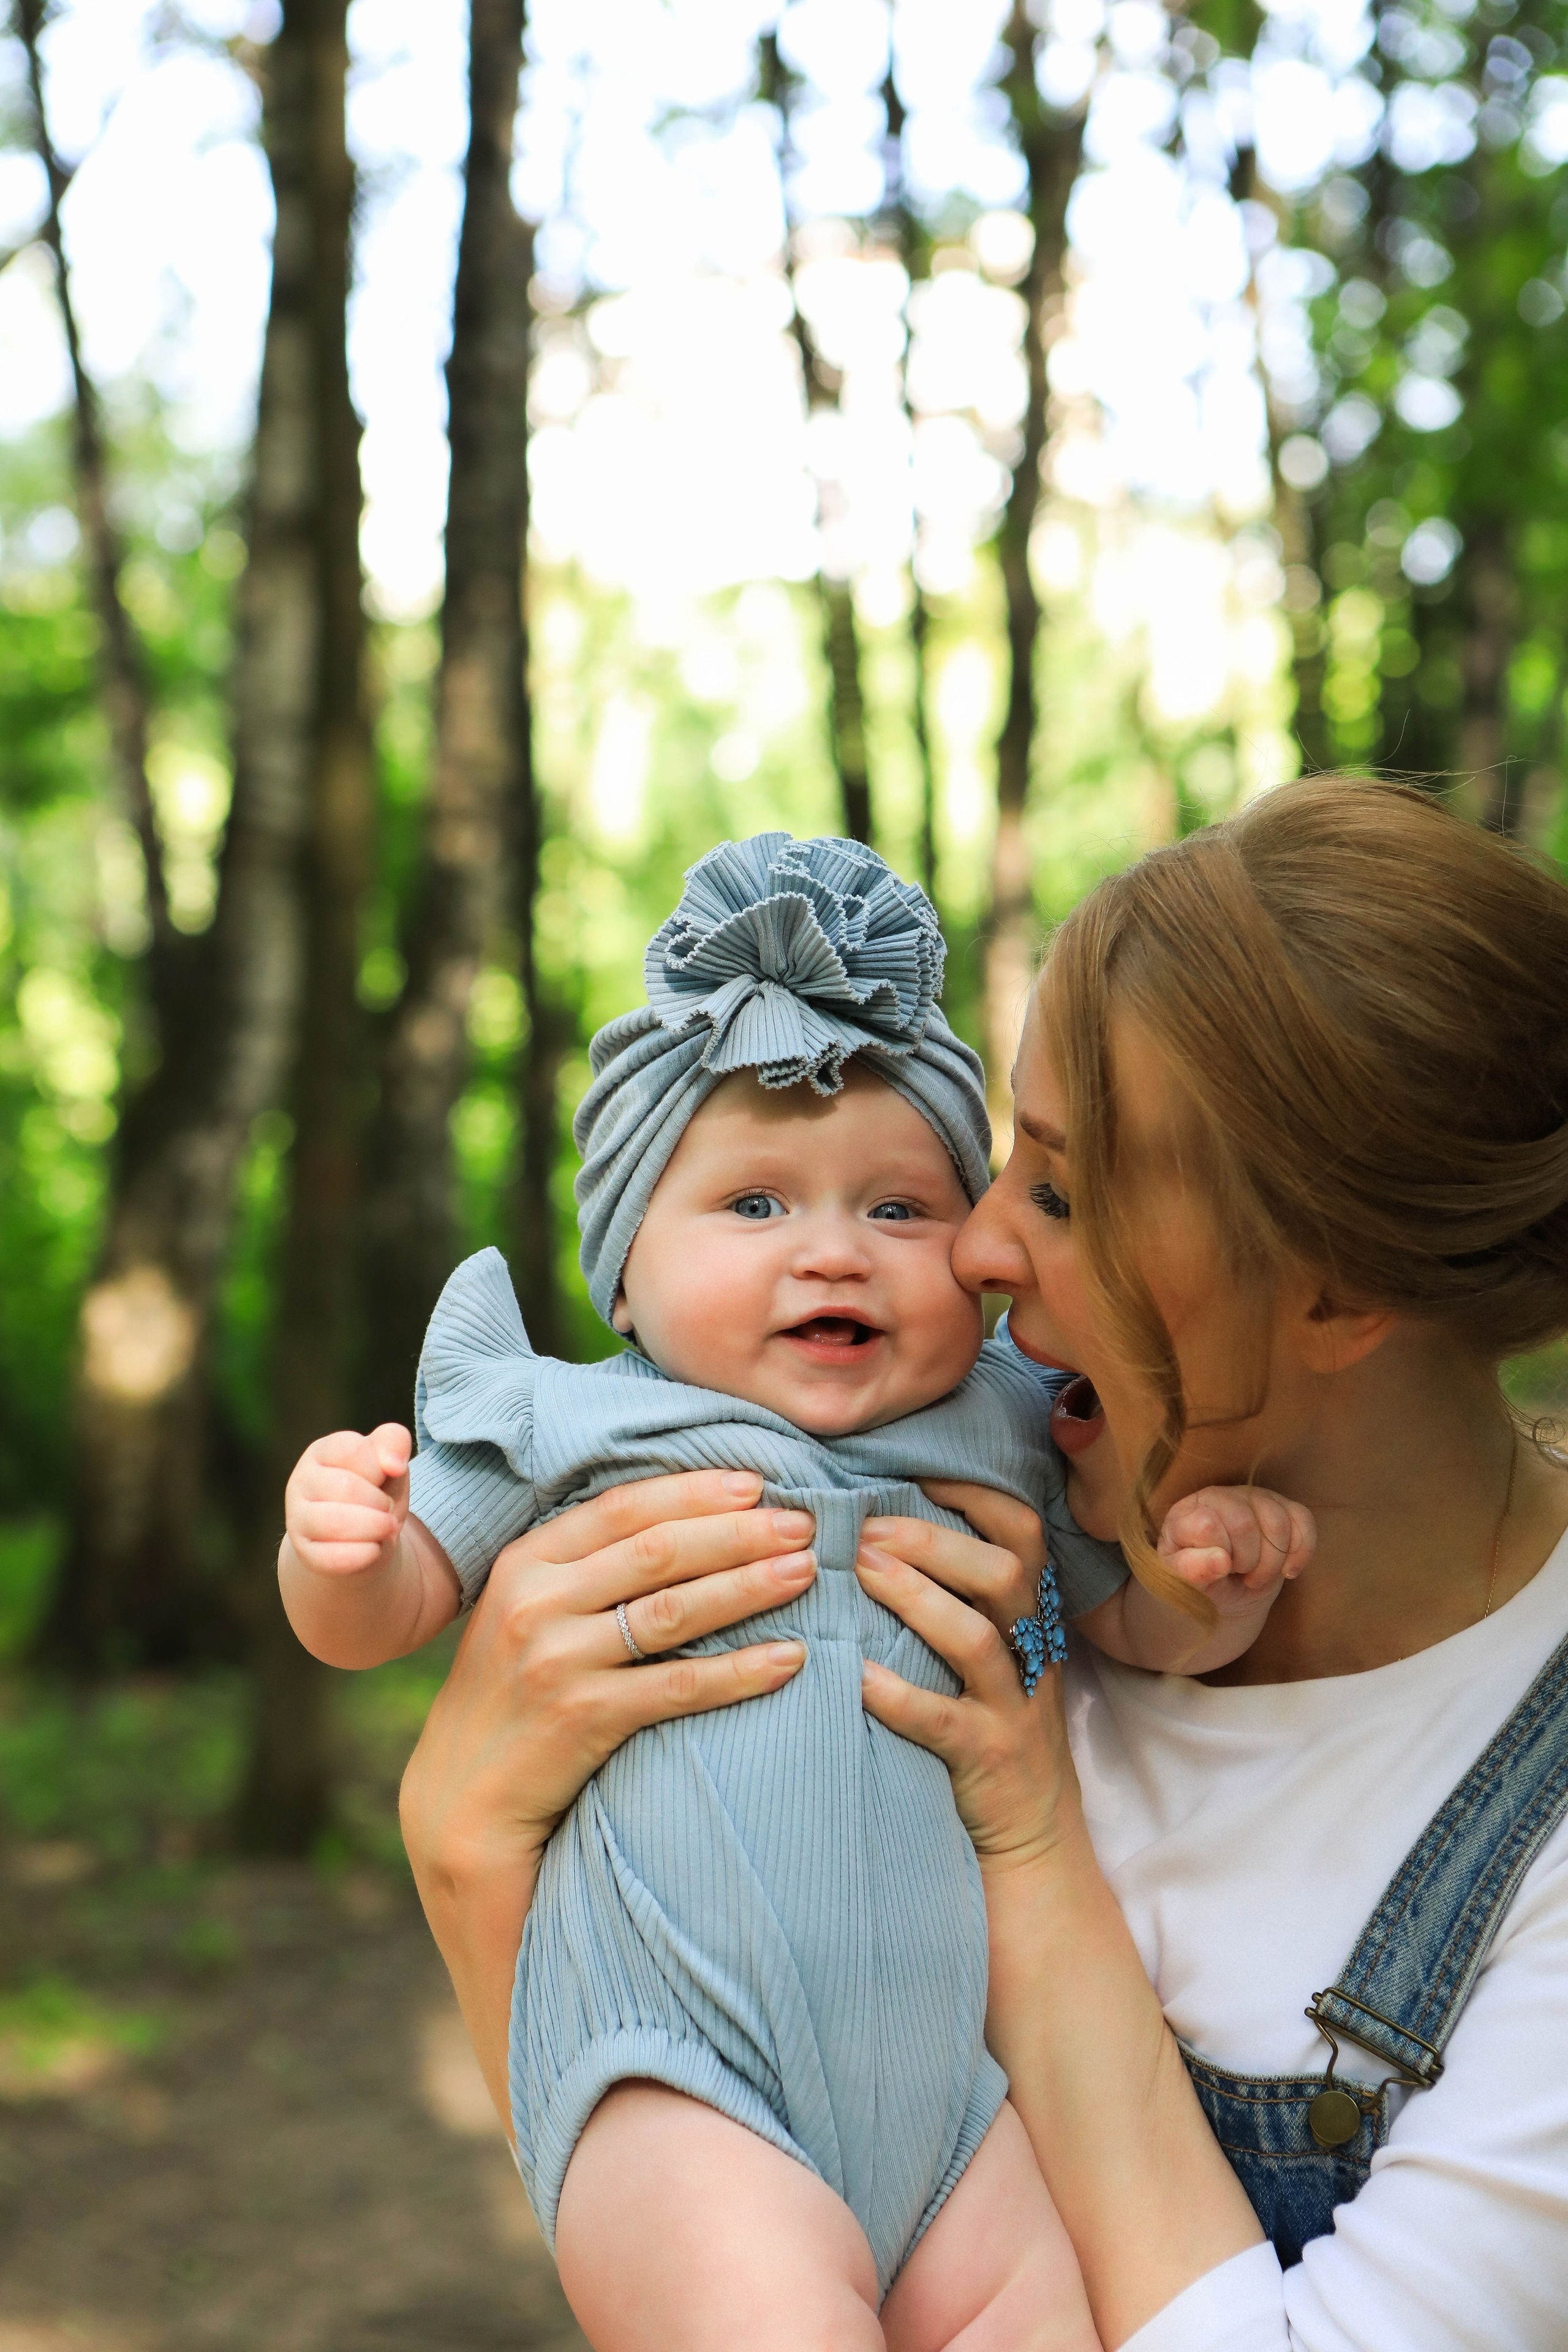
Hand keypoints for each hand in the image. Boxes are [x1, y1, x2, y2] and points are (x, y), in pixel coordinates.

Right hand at [284, 1424, 411, 1576]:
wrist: (362, 1538)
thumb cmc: (375, 1492)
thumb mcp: (389, 1462)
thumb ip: (393, 1442)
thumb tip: (394, 1464)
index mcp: (321, 1452)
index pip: (354, 1450)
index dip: (383, 1466)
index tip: (390, 1474)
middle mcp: (301, 1482)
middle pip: (347, 1488)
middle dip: (380, 1501)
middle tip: (387, 1508)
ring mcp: (297, 1518)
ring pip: (336, 1522)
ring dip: (376, 1527)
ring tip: (386, 1527)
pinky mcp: (303, 1553)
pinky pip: (334, 1557)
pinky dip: (366, 1554)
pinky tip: (375, 1548)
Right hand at [401, 1468, 815, 1882]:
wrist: (464, 1794)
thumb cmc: (512, 1690)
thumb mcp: (527, 1609)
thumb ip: (584, 1565)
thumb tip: (684, 1518)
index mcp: (526, 1561)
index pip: (623, 1508)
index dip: (694, 1490)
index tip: (756, 1482)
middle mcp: (538, 1601)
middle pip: (657, 1550)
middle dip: (738, 1531)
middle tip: (802, 1522)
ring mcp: (557, 1659)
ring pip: (674, 1610)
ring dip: (749, 1586)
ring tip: (805, 1572)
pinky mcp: (582, 1717)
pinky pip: (679, 1686)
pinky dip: (740, 1671)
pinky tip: (789, 1659)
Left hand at [855, 1481, 1078, 1869]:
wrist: (1035, 1835)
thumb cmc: (994, 1723)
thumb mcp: (1000, 1654)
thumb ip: (965, 1596)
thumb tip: (884, 1525)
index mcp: (1033, 1615)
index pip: (1022, 1533)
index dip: (974, 1494)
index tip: (914, 1471)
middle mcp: (1032, 1652)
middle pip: (1001, 1574)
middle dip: (932, 1541)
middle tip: (866, 1527)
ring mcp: (1013, 1707)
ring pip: (974, 1639)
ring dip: (914, 1597)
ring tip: (858, 1571)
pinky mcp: (987, 1757)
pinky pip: (940, 1720)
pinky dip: (894, 1693)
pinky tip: (850, 1671)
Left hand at [1157, 1485, 1314, 1616]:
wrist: (1227, 1594)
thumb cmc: (1201, 1585)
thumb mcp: (1187, 1584)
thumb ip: (1192, 1571)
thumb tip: (1220, 1560)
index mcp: (1185, 1513)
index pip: (1208, 1526)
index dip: (1219, 1558)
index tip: (1217, 1572)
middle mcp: (1218, 1497)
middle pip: (1245, 1524)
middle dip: (1247, 1562)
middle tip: (1240, 1575)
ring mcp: (1252, 1498)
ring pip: (1277, 1522)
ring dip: (1273, 1561)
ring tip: (1258, 1575)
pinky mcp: (1282, 1507)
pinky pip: (1303, 1520)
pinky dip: (1301, 1551)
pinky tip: (1288, 1571)